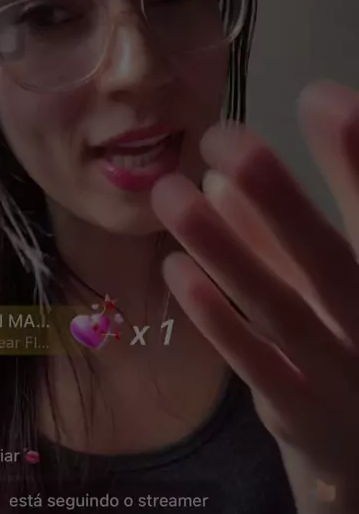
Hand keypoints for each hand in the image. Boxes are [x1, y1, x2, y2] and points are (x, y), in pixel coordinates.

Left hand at [151, 81, 358, 488]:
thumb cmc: (353, 348)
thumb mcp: (336, 288)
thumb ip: (282, 238)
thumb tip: (223, 180)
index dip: (357, 158)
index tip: (317, 98)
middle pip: (330, 259)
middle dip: (279, 196)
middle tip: (223, 137)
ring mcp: (342, 377)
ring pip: (278, 308)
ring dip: (223, 249)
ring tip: (172, 193)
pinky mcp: (300, 416)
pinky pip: (253, 361)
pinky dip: (215, 315)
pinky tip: (175, 268)